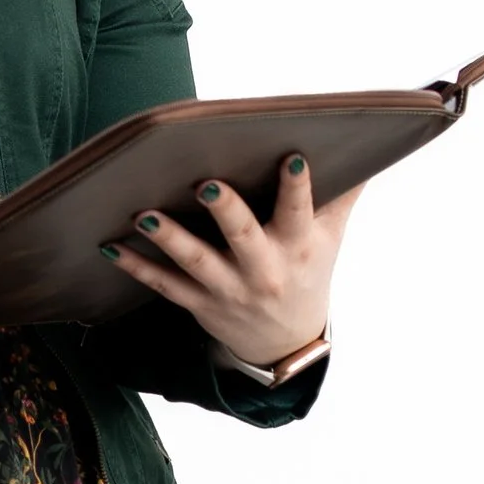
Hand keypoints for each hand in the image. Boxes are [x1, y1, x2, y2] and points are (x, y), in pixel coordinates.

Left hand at [99, 151, 358, 368]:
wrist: (286, 343)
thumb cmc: (309, 270)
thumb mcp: (332, 235)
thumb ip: (345, 190)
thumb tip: (373, 140)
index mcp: (299, 245)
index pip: (301, 210)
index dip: (297, 185)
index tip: (290, 155)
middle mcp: (263, 269)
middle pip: (243, 237)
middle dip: (226, 212)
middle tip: (205, 185)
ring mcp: (229, 289)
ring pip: (196, 263)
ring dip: (169, 239)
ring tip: (143, 215)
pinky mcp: (200, 303)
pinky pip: (164, 284)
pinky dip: (136, 266)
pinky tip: (110, 245)